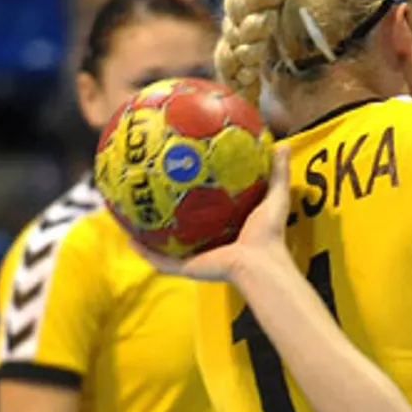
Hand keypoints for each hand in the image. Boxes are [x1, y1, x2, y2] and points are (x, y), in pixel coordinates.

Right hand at [138, 146, 293, 281]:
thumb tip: (282, 144)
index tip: (183, 175)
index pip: (208, 209)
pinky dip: (145, 252)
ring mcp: (197, 257)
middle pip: (183, 227)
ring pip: (166, 245)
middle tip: (150, 192)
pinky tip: (129, 238)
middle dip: (167, 213)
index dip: (195, 195)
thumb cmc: (269, 233)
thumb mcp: (274, 196)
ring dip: (149, 234)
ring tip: (131, 216)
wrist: (260, 263)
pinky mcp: (188, 268)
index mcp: (228, 227)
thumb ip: (278, 172)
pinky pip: (160, 261)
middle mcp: (210, 243)